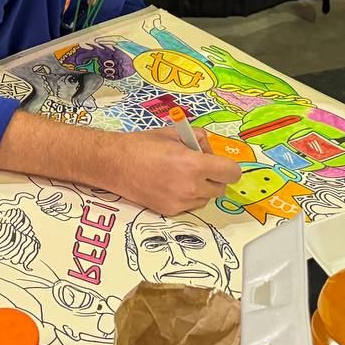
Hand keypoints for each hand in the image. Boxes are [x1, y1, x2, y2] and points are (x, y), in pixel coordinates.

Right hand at [108, 127, 241, 215]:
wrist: (113, 164)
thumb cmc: (141, 145)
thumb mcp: (173, 133)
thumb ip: (197, 139)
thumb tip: (208, 148)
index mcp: (194, 164)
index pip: (231, 173)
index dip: (229, 168)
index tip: (221, 164)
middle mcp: (190, 187)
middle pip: (220, 188)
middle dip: (214, 178)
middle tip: (198, 167)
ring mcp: (180, 202)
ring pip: (205, 199)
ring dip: (201, 189)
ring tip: (181, 176)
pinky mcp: (170, 211)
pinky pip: (189, 205)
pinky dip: (186, 197)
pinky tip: (170, 185)